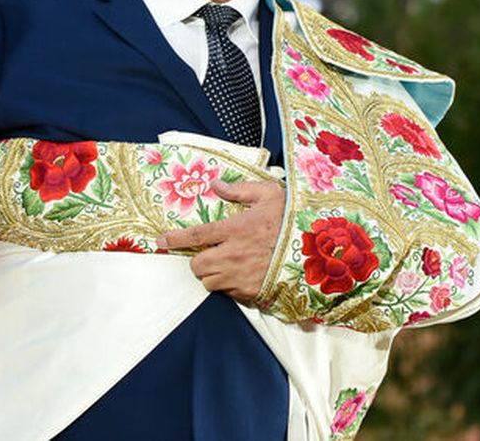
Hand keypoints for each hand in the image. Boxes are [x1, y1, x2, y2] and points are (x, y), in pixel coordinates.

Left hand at [155, 179, 284, 301]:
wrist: (318, 249)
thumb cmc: (292, 219)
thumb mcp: (269, 194)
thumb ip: (240, 190)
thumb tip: (217, 185)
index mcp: (236, 229)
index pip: (197, 235)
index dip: (175, 239)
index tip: (161, 242)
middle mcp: (235, 254)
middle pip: (198, 265)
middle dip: (198, 259)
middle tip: (210, 252)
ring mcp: (243, 276)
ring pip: (210, 282)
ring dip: (212, 274)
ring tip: (226, 263)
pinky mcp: (252, 292)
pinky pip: (228, 293)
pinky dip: (229, 285)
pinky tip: (242, 274)